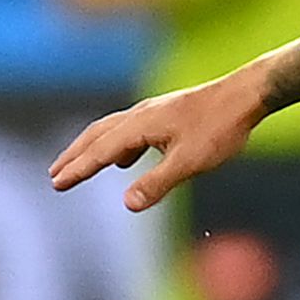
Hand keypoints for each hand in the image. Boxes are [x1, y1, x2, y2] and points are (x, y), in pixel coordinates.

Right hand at [50, 66, 271, 210]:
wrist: (244, 95)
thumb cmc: (220, 128)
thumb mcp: (189, 162)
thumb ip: (158, 183)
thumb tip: (128, 205)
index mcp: (139, 126)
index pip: (100, 152)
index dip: (78, 169)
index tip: (57, 183)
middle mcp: (139, 115)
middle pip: (96, 136)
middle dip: (75, 156)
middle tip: (55, 174)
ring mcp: (152, 112)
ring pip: (112, 130)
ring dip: (93, 149)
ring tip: (81, 166)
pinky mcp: (165, 114)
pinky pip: (131, 131)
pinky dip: (118, 146)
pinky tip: (126, 160)